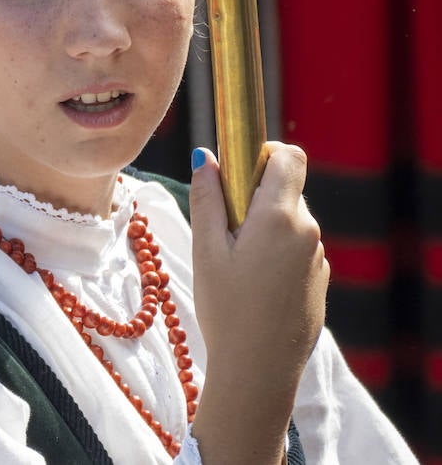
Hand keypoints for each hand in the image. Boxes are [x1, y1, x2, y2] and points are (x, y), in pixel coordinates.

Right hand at [187, 143, 328, 464]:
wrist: (259, 370)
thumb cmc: (227, 309)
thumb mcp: (206, 250)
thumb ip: (207, 199)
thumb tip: (207, 157)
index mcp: (280, 217)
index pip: (289, 156)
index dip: (262, 153)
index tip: (235, 173)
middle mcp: (307, 232)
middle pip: (285, 190)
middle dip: (254, 197)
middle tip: (222, 231)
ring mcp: (317, 258)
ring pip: (289, 222)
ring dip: (264, 228)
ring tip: (235, 266)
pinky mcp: (319, 281)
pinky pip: (296, 250)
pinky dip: (275, 254)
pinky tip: (253, 287)